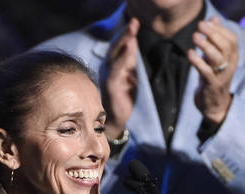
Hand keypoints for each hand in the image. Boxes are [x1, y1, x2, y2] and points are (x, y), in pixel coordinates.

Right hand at [103, 17, 139, 138]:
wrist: (117, 119)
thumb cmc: (124, 98)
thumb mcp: (131, 76)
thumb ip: (131, 61)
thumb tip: (134, 43)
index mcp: (116, 66)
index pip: (121, 47)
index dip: (127, 34)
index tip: (135, 22)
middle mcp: (110, 69)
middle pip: (117, 48)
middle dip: (126, 34)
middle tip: (134, 22)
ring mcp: (109, 76)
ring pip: (115, 56)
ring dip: (124, 42)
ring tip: (132, 31)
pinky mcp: (110, 85)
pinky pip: (116, 69)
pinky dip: (122, 58)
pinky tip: (129, 49)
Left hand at [189, 16, 238, 123]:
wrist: (214, 106)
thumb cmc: (213, 78)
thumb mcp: (215, 58)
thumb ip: (215, 39)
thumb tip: (213, 18)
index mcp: (233, 57)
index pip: (231, 39)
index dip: (220, 30)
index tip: (207, 22)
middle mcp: (230, 65)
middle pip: (225, 46)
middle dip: (213, 34)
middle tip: (199, 25)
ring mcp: (222, 76)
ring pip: (217, 58)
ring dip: (205, 46)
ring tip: (194, 37)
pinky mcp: (212, 86)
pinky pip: (206, 71)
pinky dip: (197, 61)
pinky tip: (189, 53)